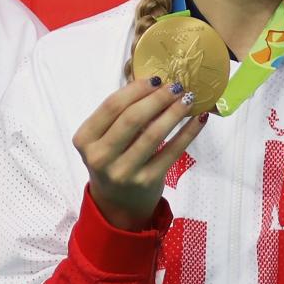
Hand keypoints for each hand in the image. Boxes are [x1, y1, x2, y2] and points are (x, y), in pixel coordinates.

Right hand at [74, 78, 206, 229]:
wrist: (117, 204)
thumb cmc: (112, 161)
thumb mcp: (103, 139)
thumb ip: (120, 115)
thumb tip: (155, 82)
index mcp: (85, 140)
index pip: (112, 106)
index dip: (136, 89)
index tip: (156, 79)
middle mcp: (100, 157)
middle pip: (132, 118)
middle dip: (157, 98)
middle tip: (176, 86)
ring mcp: (124, 172)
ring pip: (153, 134)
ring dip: (174, 112)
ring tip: (188, 98)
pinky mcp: (147, 181)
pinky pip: (172, 152)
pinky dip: (188, 133)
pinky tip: (198, 119)